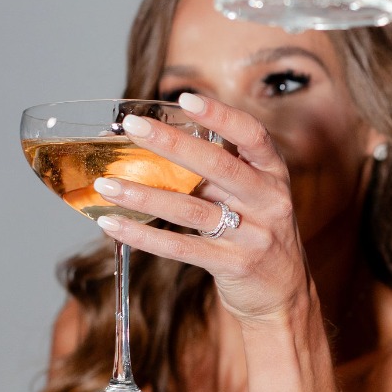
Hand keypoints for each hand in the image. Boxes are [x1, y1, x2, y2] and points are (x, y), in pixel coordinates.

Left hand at [94, 93, 312, 326]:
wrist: (285, 293)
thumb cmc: (258, 232)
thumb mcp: (252, 196)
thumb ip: (218, 171)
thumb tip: (158, 142)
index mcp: (273, 174)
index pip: (252, 135)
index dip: (220, 115)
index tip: (185, 98)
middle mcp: (268, 201)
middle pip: (217, 166)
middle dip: (171, 144)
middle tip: (133, 126)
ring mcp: (253, 235)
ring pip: (192, 209)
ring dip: (145, 195)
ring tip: (106, 184)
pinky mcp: (233, 266)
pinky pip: (182, 248)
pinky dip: (144, 236)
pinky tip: (114, 224)